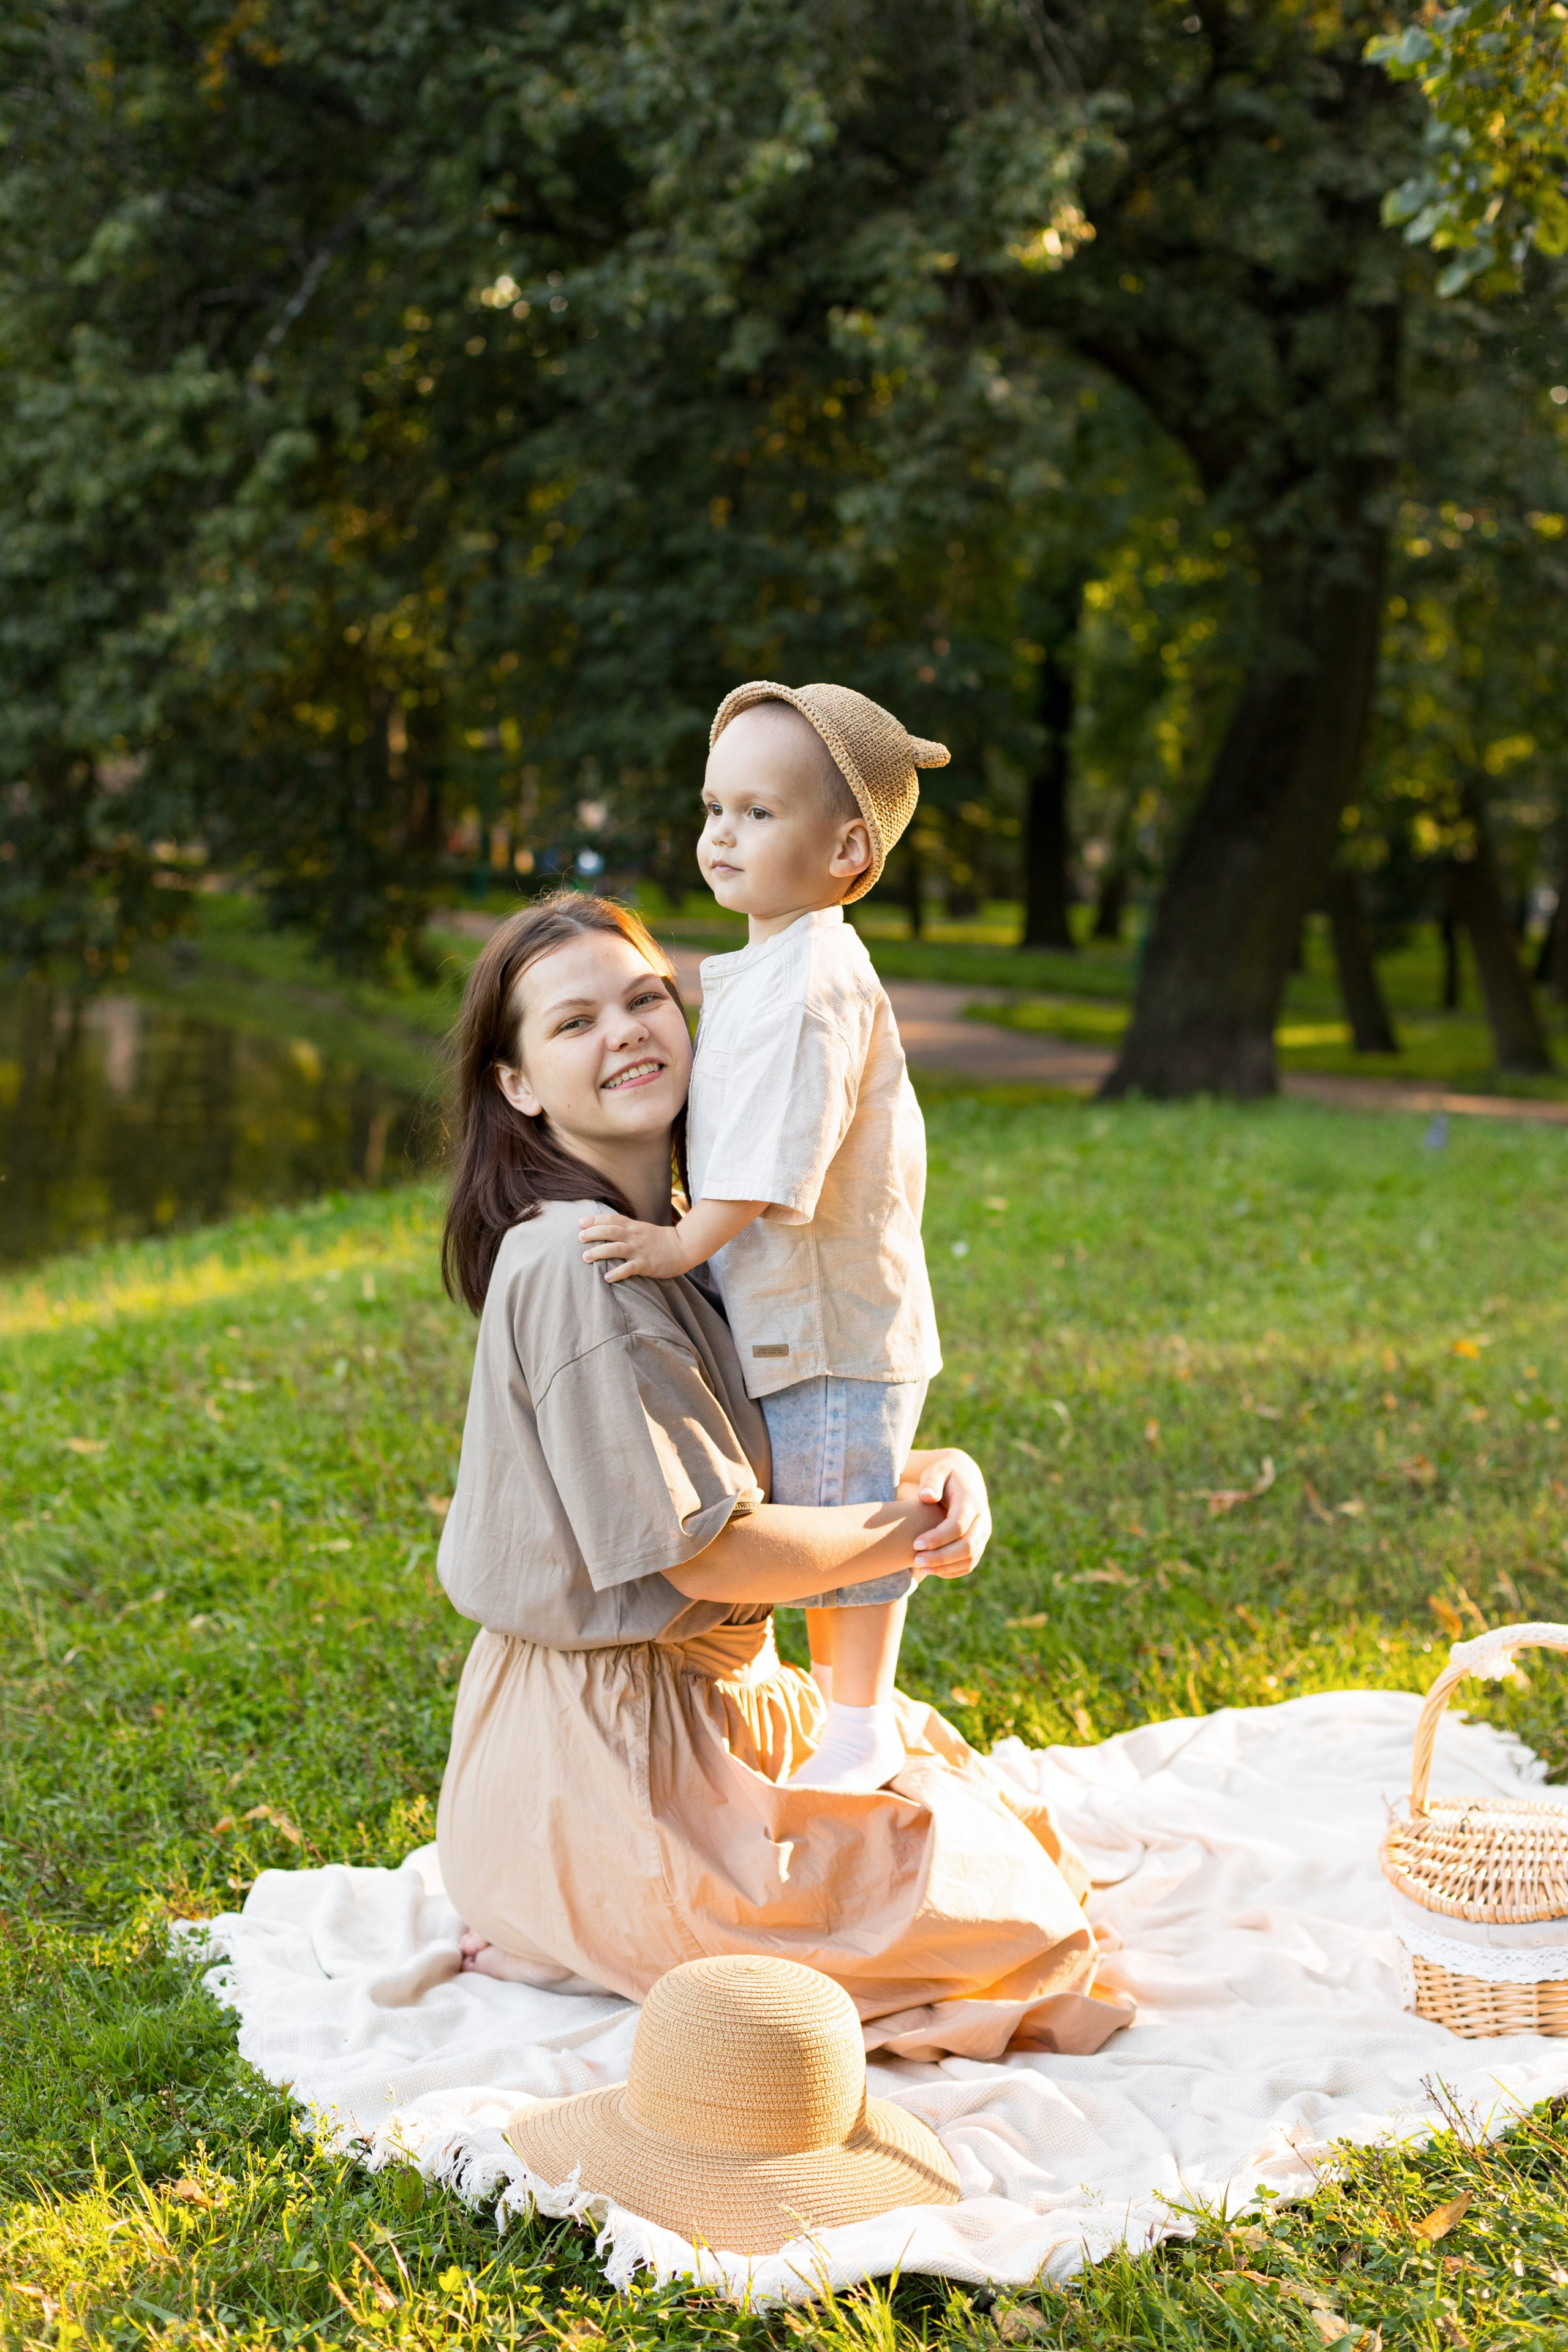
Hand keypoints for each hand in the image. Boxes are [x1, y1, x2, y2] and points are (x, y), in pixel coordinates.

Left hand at [579, 1213, 691, 1284]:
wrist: (683, 1247)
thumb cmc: (660, 1240)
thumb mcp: (642, 1229)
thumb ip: (626, 1228)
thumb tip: (606, 1229)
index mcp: (634, 1226)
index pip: (611, 1219)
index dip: (595, 1220)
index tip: (580, 1222)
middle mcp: (635, 1236)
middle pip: (610, 1231)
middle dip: (593, 1233)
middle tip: (579, 1238)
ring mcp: (640, 1250)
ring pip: (616, 1248)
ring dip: (599, 1252)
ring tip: (585, 1257)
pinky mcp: (646, 1265)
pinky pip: (629, 1268)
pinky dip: (616, 1273)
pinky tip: (606, 1277)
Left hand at [907, 1448, 990, 1578]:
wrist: (964, 1478)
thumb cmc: (944, 1474)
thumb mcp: (937, 1471)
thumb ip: (931, 1481)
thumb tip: (927, 1497)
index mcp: (972, 1502)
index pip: (958, 1527)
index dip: (937, 1538)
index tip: (915, 1544)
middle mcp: (982, 1520)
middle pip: (967, 1547)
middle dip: (941, 1557)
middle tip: (916, 1561)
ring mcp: (983, 1533)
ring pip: (970, 1559)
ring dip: (945, 1567)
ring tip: (920, 1568)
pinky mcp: (980, 1543)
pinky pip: (970, 1563)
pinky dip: (952, 1571)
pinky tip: (932, 1570)